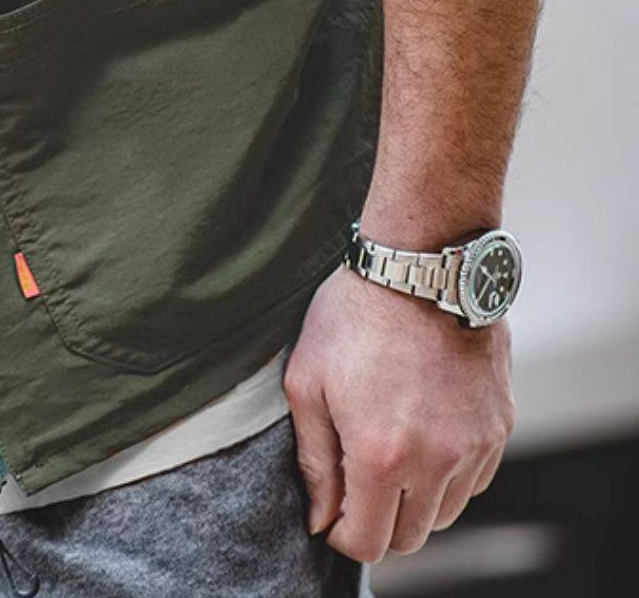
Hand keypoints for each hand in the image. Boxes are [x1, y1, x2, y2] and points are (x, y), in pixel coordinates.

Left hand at [284, 263, 515, 563]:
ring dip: (416, 499)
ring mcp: (474, 446)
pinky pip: (474, 480)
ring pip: (445, 512)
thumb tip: (320, 516)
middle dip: (379, 519)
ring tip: (391, 449)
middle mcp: (435, 461)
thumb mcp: (307, 379)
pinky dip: (449, 474)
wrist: (421, 266)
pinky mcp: (499, 427)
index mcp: (380, 454)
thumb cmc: (354, 314)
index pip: (368, 541)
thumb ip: (313, 458)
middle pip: (410, 537)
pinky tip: (424, 432)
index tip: (333, 508)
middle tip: (358, 478)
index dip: (343, 532)